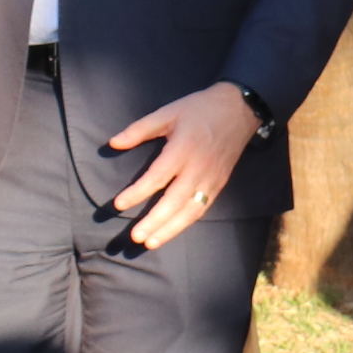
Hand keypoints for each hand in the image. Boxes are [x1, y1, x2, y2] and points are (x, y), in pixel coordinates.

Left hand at [105, 82, 262, 250]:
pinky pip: (201, 209)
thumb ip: (139, 129)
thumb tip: (113, 143)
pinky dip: (185, 223)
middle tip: (135, 237)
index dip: (137, 193)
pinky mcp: (219, 185)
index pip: (157, 177)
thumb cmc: (198, 109)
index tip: (118, 204)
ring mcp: (211, 179)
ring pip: (190, 211)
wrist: (239, 109)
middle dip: (154, 221)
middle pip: (174, 201)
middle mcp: (198, 168)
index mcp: (183, 149)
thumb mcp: (168, 112)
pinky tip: (170, 232)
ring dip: (170, 229)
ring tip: (150, 243)